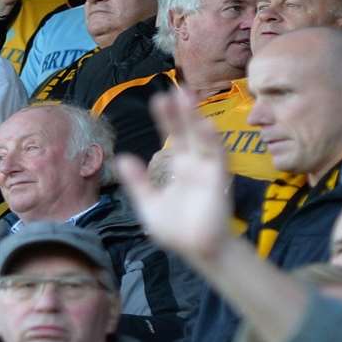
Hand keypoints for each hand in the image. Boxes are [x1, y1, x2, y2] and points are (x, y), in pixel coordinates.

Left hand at [113, 88, 234, 266]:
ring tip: (186, 97)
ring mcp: (208, 170)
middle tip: (171, 90)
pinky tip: (205, 125)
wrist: (196, 251)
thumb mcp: (148, 204)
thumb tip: (122, 157)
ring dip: (196, 118)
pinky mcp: (218, 180)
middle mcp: (195, 164)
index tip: (158, 99)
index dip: (166, 118)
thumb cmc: (176, 229)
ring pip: (202, 138)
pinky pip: (217, 157)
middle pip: (187, 132)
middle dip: (180, 112)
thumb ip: (136, 182)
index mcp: (180, 167)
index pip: (172, 137)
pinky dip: (212, 140)